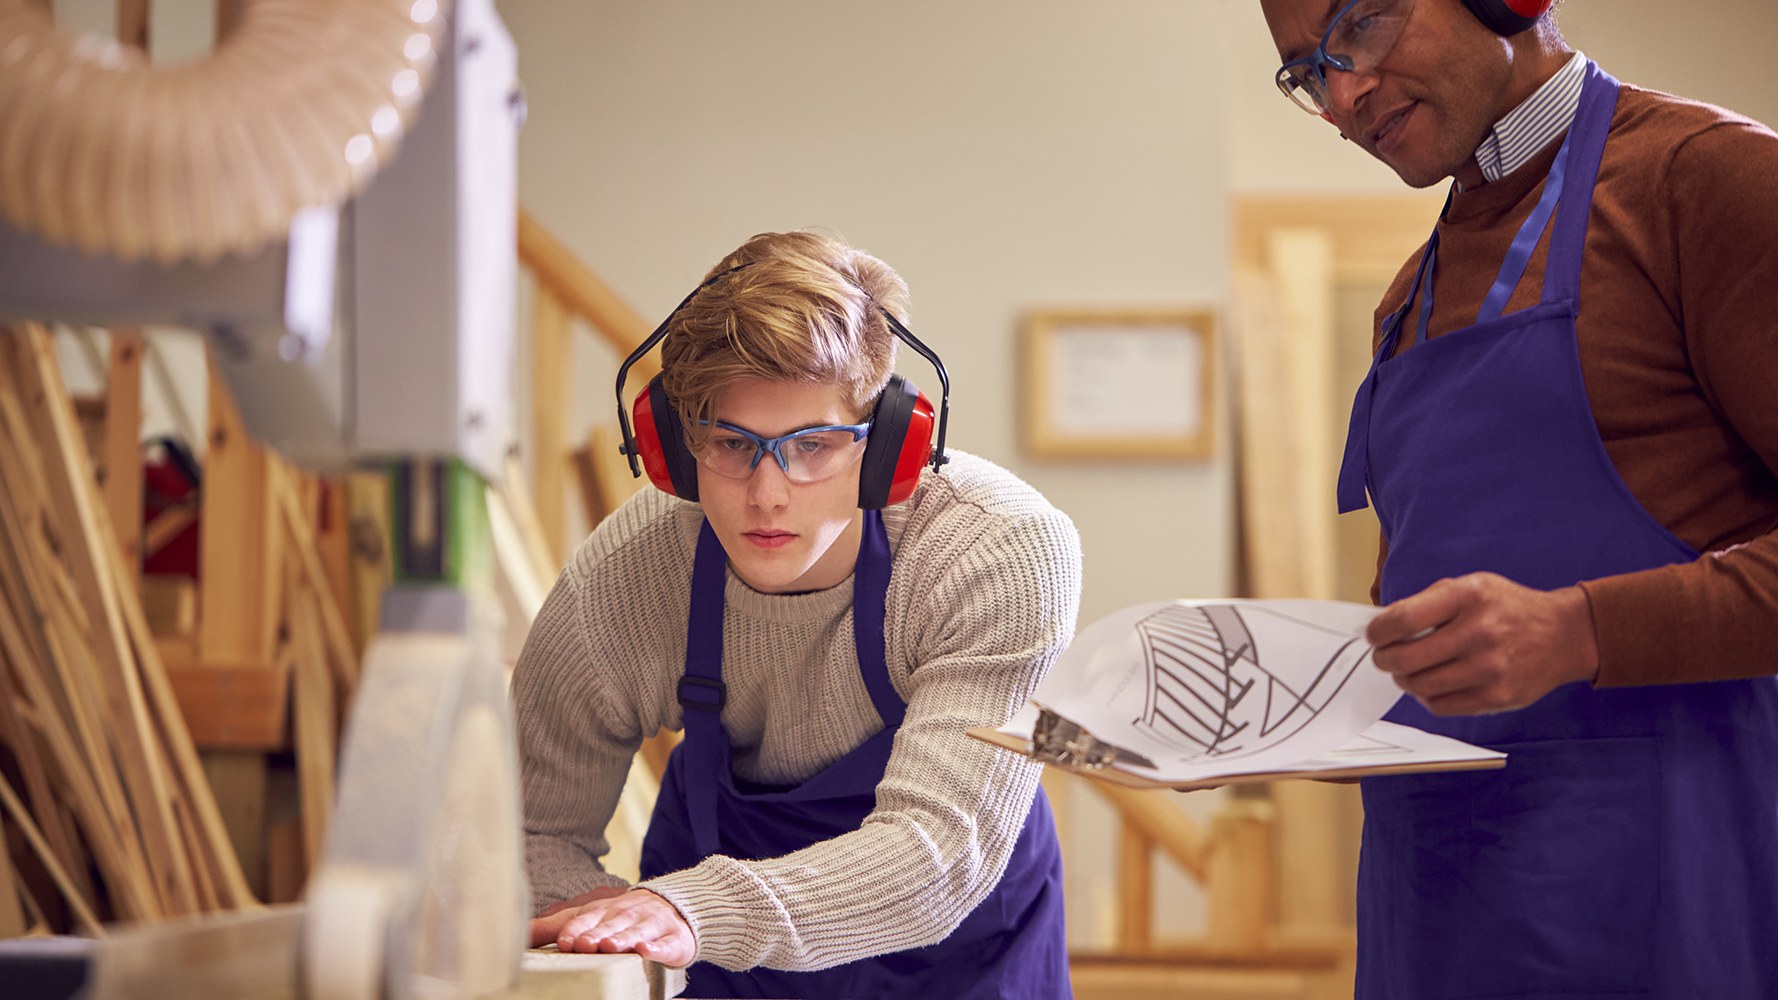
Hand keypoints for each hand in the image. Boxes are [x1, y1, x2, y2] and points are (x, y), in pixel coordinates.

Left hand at [529, 888, 695, 967]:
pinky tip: (647, 951)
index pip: (587, 918)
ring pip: (637, 931)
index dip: (575, 929)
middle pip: (611, 924)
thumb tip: (517, 933)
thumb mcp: (588, 918)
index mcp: (604, 910)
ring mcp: (652, 925)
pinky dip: (657, 948)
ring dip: (624, 938)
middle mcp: (627, 914)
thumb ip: (554, 926)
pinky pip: (666, 943)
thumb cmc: (621, 918)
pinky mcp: (674, 939)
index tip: (563, 940)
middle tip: (584, 944)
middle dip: (597, 934)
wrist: (673, 907)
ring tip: (611, 946)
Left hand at [1365, 573, 1598, 715]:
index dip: (1378, 632)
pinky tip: (1431, 684)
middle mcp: (1480, 632)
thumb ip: (1427, 601)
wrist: (1563, 635)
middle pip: (1406, 658)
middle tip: (1384, 657)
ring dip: (1404, 680)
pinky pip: (1440, 705)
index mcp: (1468, 597)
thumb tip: (1383, 625)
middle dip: (1384, 659)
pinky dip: (1426, 697)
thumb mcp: (1471, 586)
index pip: (1403, 619)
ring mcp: (1490, 668)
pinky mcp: (1496, 696)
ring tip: (1408, 671)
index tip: (1374, 635)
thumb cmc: (1507, 608)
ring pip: (1419, 686)